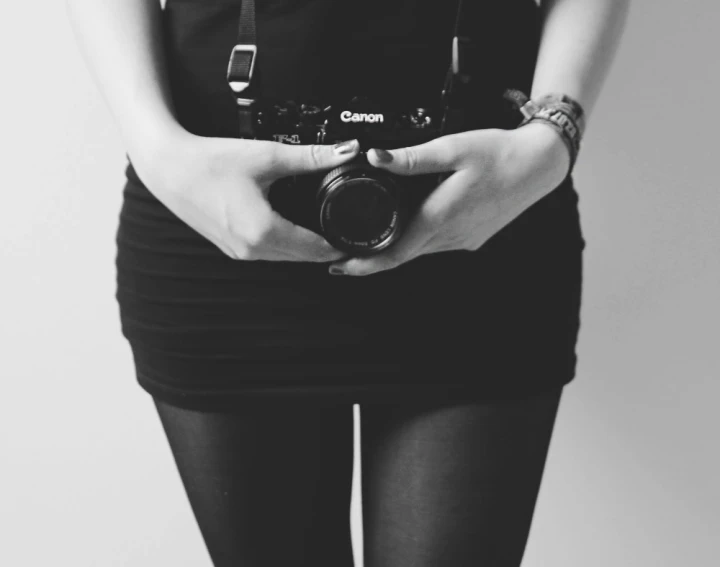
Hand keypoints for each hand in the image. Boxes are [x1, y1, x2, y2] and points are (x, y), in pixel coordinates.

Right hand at [134, 131, 360, 261]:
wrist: (169, 169)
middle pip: (304, 257)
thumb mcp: (267, 157)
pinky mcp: (231, 248)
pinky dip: (286, 244)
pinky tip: (294, 226)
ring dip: (307, 248)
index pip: (316, 249)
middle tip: (349, 232)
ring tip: (328, 228)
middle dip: (328, 248)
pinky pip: (268, 253)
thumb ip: (311, 158)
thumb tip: (346, 151)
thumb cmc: (210, 162)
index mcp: (264, 232)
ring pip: (286, 257)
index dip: (340, 244)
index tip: (358, 237)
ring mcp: (240, 253)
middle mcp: (252, 250)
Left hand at [328, 121, 571, 275]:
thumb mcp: (452, 148)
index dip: (363, 265)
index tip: (338, 266)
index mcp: (441, 216)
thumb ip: (411, 157)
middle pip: (402, 255)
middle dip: (371, 257)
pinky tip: (409, 225)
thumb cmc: (499, 154)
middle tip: (343, 250)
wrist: (539, 165)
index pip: (394, 254)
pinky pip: (435, 244)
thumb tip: (375, 158)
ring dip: (394, 248)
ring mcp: (463, 240)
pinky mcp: (471, 238)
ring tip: (369, 236)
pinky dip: (416, 240)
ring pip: (418, 250)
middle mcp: (451, 236)